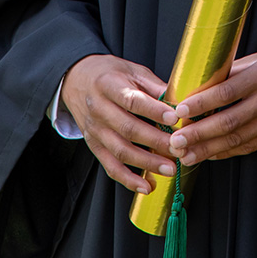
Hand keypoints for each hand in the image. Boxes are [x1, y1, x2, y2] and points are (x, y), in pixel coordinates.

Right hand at [60, 54, 175, 192]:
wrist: (76, 80)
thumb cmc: (110, 73)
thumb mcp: (132, 70)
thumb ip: (154, 85)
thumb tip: (179, 99)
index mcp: (109, 85)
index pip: (133, 101)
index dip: (154, 111)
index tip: (175, 119)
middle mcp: (99, 109)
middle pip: (128, 129)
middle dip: (156, 142)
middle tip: (179, 149)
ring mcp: (94, 130)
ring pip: (120, 151)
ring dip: (146, 163)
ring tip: (169, 168)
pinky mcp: (94, 146)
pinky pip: (110, 166)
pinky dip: (128, 179)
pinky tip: (146, 186)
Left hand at [165, 46, 256, 163]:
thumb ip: (236, 72)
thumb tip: (204, 83)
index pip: (227, 91)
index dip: (202, 103)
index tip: (180, 110)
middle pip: (228, 121)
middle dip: (198, 134)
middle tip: (175, 141)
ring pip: (237, 139)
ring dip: (208, 149)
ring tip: (186, 155)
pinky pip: (250, 146)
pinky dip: (227, 152)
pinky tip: (210, 155)